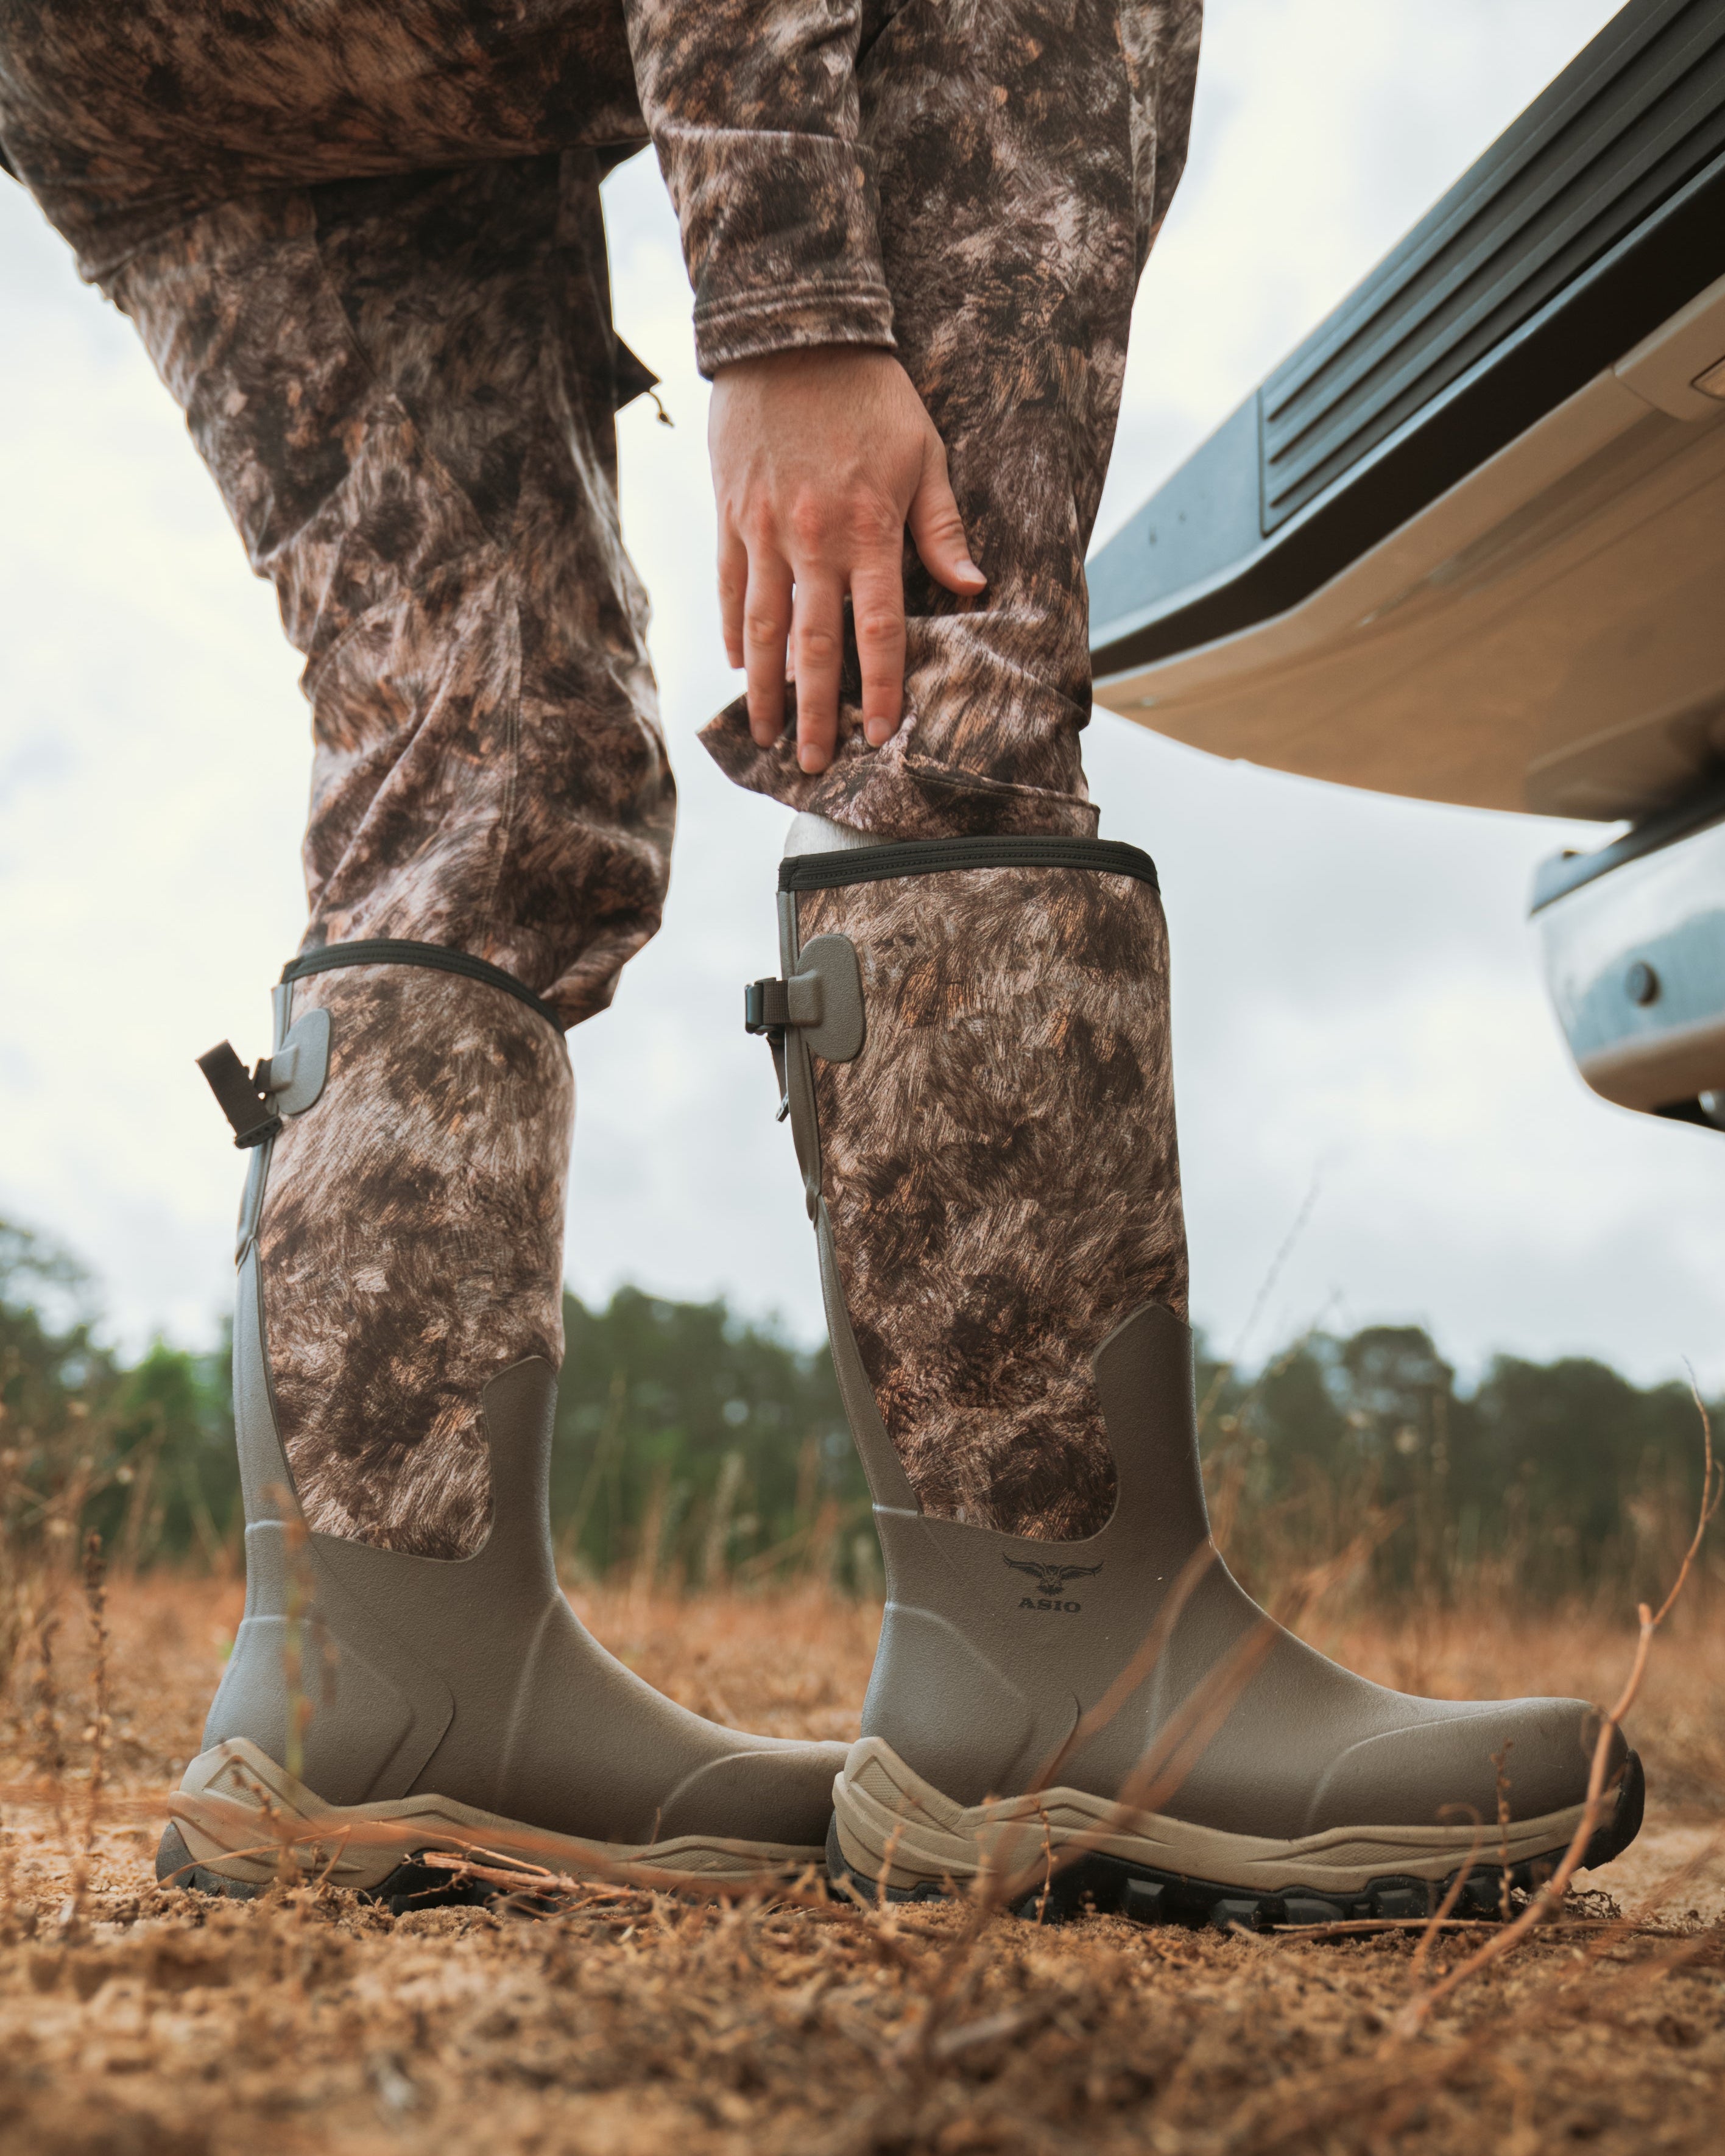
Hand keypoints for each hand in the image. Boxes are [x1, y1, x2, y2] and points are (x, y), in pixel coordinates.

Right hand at [708, 347, 984, 774]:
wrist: (792, 333)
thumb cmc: (870, 395)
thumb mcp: (925, 455)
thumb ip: (942, 529)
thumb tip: (973, 588)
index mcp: (868, 532)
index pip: (875, 631)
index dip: (878, 689)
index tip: (878, 736)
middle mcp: (813, 541)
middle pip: (813, 647)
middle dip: (815, 714)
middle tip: (813, 765)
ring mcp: (764, 532)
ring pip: (760, 629)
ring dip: (765, 690)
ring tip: (766, 735)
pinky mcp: (731, 515)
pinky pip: (728, 587)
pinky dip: (732, 633)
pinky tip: (738, 670)